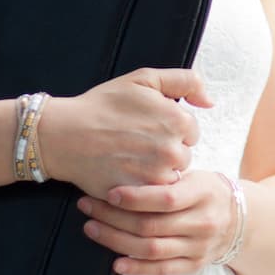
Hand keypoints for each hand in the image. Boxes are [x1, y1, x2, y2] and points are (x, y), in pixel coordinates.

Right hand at [39, 67, 210, 199]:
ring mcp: (155, 175)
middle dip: (165, 151)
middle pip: (183, 156)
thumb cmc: (103, 104)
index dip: (169, 129)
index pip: (190, 132)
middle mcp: (171, 149)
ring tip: (130, 159)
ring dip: (156, 171)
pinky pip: (153, 195)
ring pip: (170, 177)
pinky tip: (125, 173)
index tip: (148, 127)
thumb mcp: (145, 78)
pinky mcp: (139, 194)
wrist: (64, 134)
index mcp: (177, 120)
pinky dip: (143, 188)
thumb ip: (185, 82)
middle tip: (136, 144)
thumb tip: (209, 102)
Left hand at [79, 170, 237, 274]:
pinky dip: (136, 268)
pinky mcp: (193, 265)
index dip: (134, 198)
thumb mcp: (195, 177)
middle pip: (151, 225)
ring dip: (115, 240)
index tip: (108, 192)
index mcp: (203, 194)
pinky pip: (161, 270)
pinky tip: (115, 262)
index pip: (165, 199)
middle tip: (88, 207)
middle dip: (113, 217)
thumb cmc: (207, 192)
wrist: (239, 219)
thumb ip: (166, 180)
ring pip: (151, 249)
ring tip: (92, 228)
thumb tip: (121, 174)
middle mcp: (203, 223)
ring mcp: (198, 247)